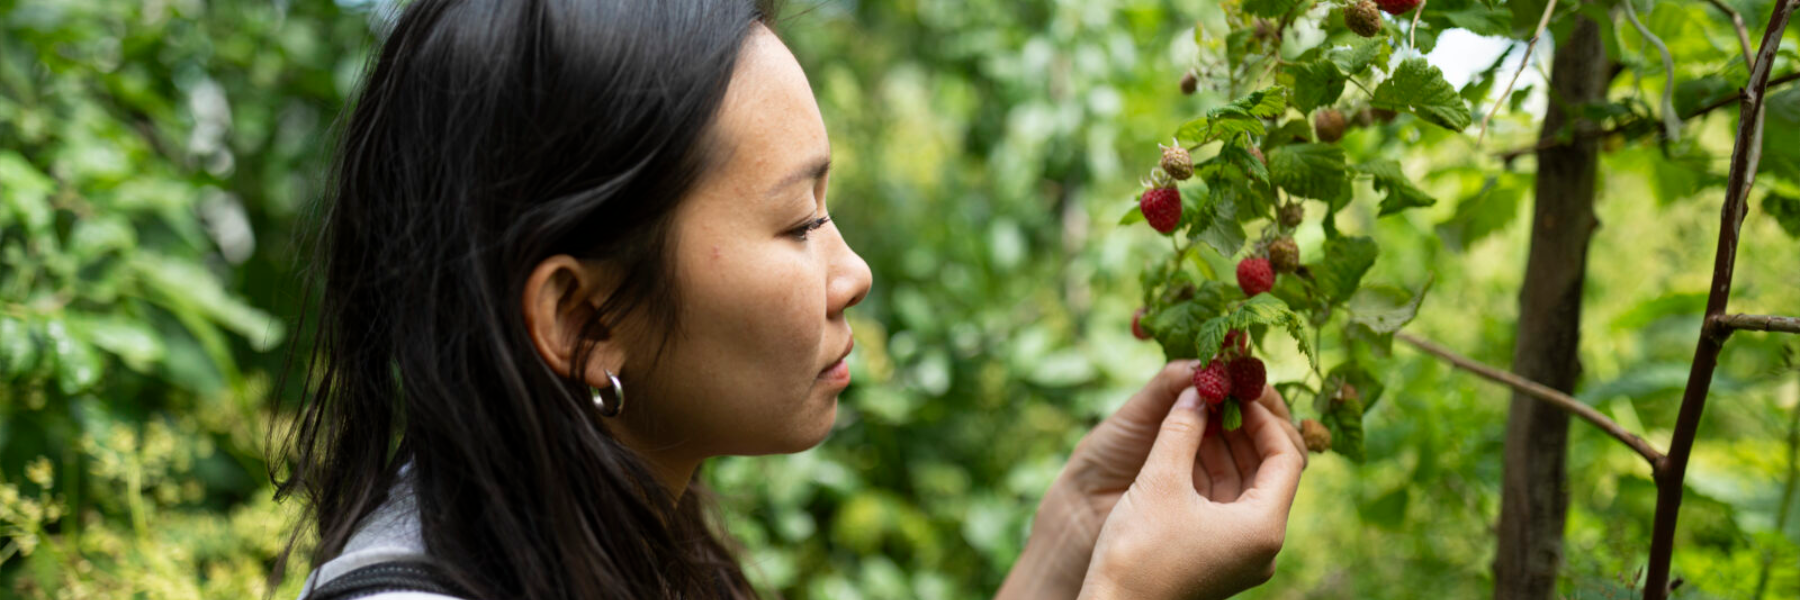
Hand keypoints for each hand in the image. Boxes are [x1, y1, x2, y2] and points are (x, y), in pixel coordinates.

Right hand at [998, 361, 1303, 599]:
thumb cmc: (1137, 553)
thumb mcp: (1160, 480)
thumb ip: (1183, 427)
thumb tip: (1198, 386)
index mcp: (1263, 527)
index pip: (1286, 457)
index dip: (1263, 416)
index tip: (1238, 389)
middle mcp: (1263, 543)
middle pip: (1272, 470)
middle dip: (1247, 427)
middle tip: (1225, 392)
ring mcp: (1242, 552)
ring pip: (1248, 484)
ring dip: (1228, 445)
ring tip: (1203, 408)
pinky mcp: (1220, 555)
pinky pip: (1228, 502)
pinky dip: (1214, 470)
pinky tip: (1191, 442)